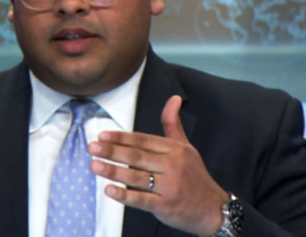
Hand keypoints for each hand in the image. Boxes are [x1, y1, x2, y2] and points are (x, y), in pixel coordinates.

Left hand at [88, 95, 227, 235]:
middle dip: (112, 151)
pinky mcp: (165, 206)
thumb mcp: (187, 147)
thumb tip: (174, 98)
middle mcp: (172, 166)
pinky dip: (124, 195)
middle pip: (137, 156)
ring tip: (94, 165)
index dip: (122, 137)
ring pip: (136, 177)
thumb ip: (173, 124)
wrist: (213, 208)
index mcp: (174, 150)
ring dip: (113, 171)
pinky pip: (142, 199)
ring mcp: (169, 187)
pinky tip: (109, 190)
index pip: (143, 140)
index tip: (102, 135)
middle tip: (92, 147)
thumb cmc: (195, 176)